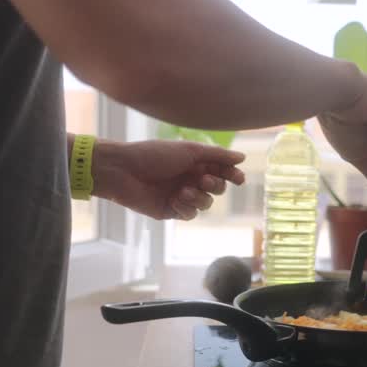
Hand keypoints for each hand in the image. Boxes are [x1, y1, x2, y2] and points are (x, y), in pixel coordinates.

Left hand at [90, 140, 245, 220]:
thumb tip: (242, 157)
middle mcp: (190, 178)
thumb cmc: (153, 155)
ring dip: (199, 198)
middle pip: (217, 188)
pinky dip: (185, 208)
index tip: (239, 179)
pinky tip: (174, 200)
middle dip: (215, 185)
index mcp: (194, 162)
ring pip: (205, 203)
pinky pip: (189, 215)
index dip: (232, 175)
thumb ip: (217, 155)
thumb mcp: (189, 151)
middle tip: (203, 180)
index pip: (222, 170)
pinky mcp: (170, 211)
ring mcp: (180, 195)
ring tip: (183, 191)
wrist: (123, 171)